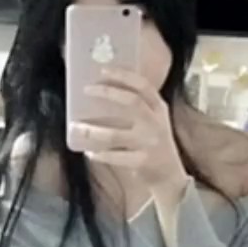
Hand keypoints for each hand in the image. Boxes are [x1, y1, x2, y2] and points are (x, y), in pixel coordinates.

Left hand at [67, 67, 186, 194]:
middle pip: (132, 102)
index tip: (103, 70)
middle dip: (108, 93)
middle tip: (87, 89)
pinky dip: (100, 154)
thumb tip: (104, 90)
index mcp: (159, 109)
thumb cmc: (155, 143)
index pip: (144, 86)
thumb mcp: (153, 120)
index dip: (124, 76)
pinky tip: (89, 152)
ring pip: (115, 135)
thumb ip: (138, 107)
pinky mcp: (142, 161)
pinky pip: (115, 157)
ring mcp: (149, 143)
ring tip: (77, 128)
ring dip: (93, 132)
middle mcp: (156, 123)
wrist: (170, 176)